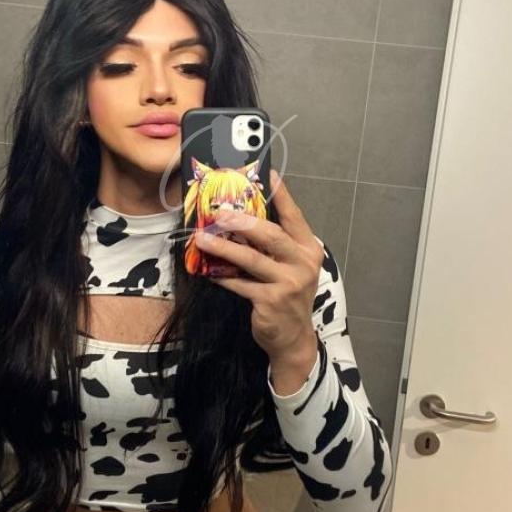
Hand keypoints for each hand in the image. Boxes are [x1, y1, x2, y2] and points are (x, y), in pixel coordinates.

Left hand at [195, 168, 323, 363]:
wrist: (293, 337)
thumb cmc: (287, 295)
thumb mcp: (289, 267)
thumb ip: (274, 246)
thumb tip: (240, 218)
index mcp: (309, 249)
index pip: (294, 217)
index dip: (282, 195)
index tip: (268, 173)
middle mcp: (303, 263)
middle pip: (271, 235)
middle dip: (243, 221)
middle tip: (219, 212)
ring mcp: (289, 283)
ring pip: (252, 259)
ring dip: (223, 247)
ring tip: (202, 238)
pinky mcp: (271, 301)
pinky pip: (240, 284)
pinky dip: (222, 276)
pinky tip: (206, 270)